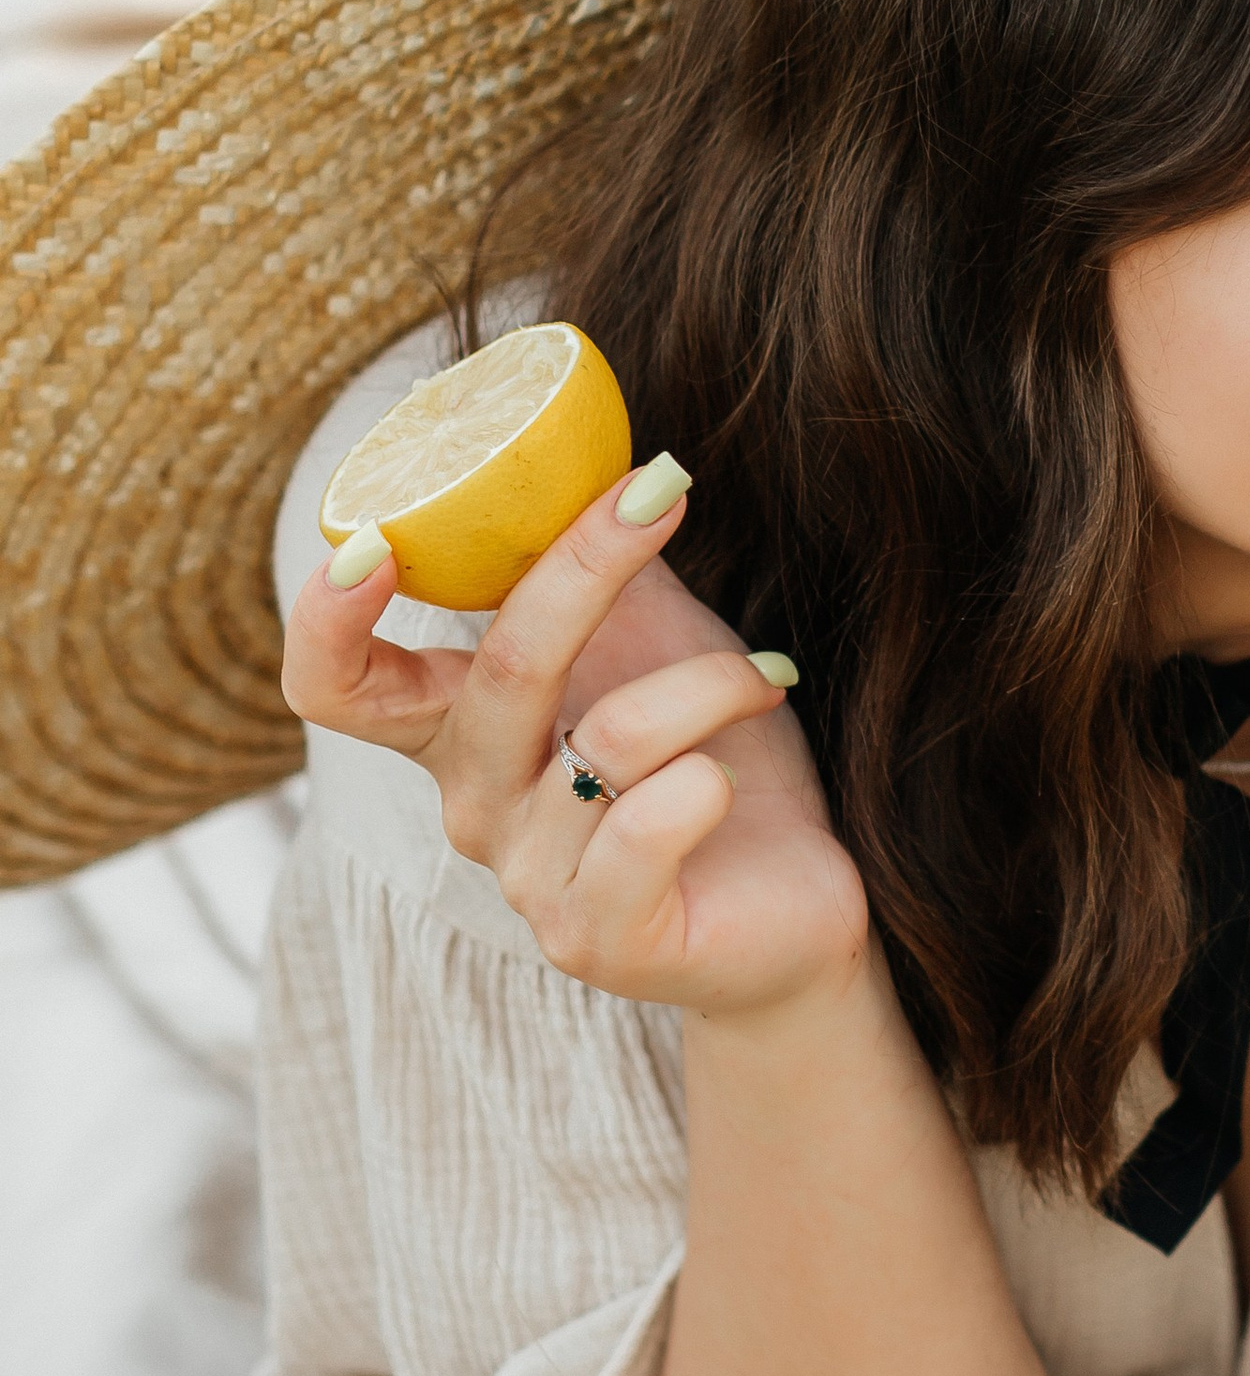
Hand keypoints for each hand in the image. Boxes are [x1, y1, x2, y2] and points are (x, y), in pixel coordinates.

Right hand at [282, 474, 868, 1023]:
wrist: (799, 906)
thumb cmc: (718, 763)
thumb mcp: (655, 642)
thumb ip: (594, 559)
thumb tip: (586, 436)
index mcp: (463, 732)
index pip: (335, 687)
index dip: (325, 619)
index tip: (373, 541)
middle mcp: (476, 807)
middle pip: (498, 674)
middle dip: (585, 573)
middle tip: (663, 495)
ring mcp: (531, 881)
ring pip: (609, 739)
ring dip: (708, 684)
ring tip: (766, 676)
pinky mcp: (600, 939)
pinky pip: (646, 827)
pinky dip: (705, 781)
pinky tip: (730, 781)